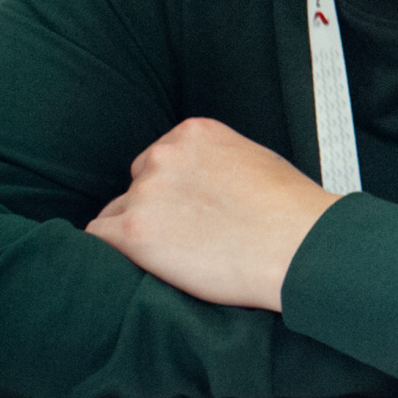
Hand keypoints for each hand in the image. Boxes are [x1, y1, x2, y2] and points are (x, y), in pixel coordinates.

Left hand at [84, 119, 336, 310]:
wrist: (300, 244)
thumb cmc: (291, 212)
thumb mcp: (254, 161)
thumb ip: (215, 162)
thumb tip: (200, 185)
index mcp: (193, 133)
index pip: (159, 160)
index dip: (174, 191)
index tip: (191, 211)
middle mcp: (164, 155)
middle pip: (137, 186)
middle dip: (155, 210)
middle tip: (186, 237)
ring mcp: (147, 192)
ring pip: (117, 214)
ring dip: (139, 234)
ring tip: (178, 257)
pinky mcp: (134, 232)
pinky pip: (98, 239)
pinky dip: (115, 253)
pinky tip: (142, 264)